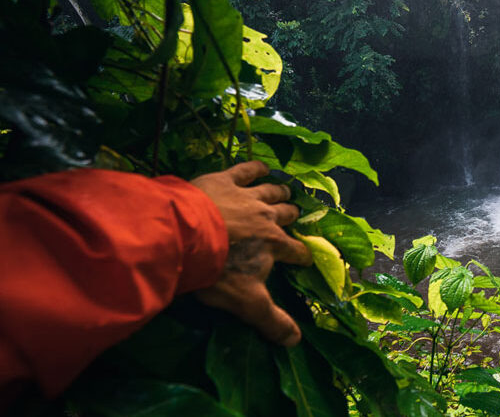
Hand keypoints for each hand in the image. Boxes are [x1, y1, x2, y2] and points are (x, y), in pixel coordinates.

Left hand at [190, 161, 310, 345]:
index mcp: (275, 245)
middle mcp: (267, 217)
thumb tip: (296, 342)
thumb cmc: (217, 271)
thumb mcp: (245, 301)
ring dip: (280, 192)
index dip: (302, 256)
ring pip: (271, 191)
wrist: (185, 236)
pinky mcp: (225, 180)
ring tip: (286, 191)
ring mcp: (246, 196)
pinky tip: (261, 166)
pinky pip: (246, 170)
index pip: (295, 251)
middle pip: (286, 215)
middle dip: (291, 217)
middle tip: (294, 217)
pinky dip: (255, 168)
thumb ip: (271, 320)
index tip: (305, 259)